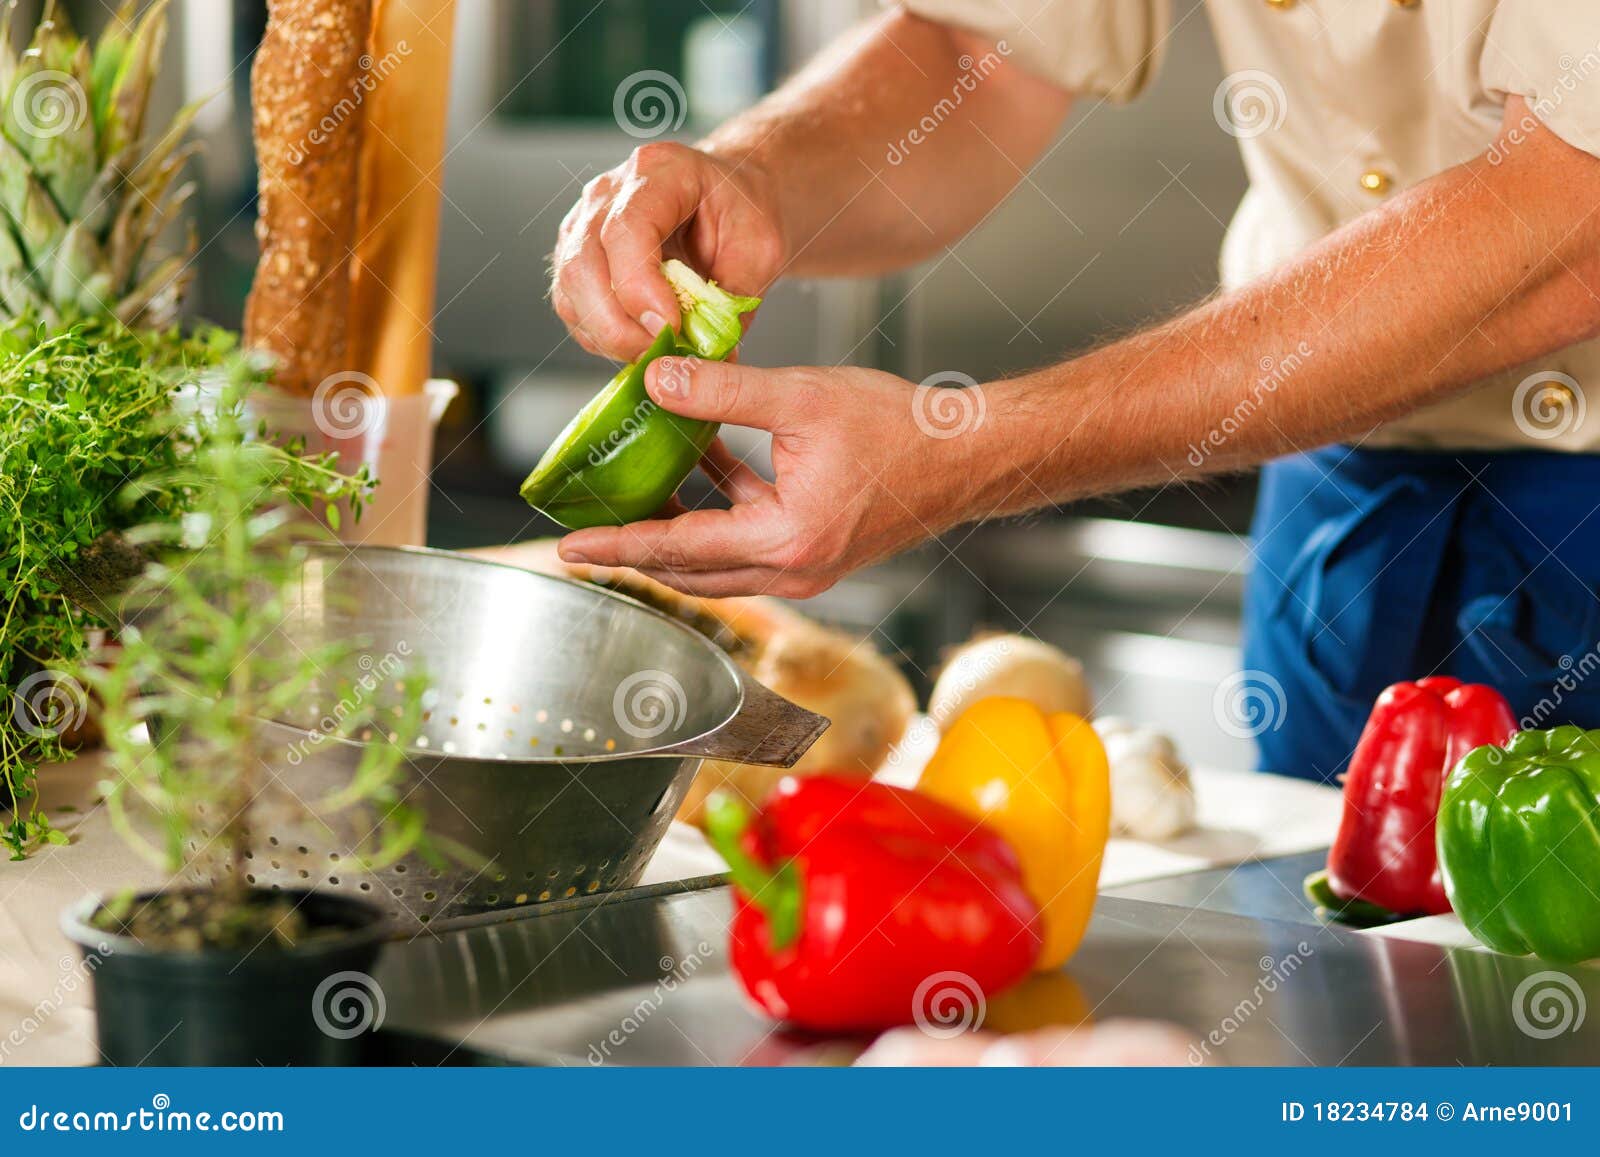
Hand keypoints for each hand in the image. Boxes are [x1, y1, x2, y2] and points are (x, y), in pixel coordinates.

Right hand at [550, 143, 786, 360]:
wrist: (731, 199)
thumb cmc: (745, 212)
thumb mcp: (761, 250)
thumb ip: (734, 300)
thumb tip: (710, 355)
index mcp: (662, 172)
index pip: (626, 230)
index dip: (640, 287)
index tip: (670, 326)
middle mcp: (611, 192)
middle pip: (584, 263)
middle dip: (619, 324)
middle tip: (662, 352)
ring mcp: (585, 222)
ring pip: (570, 289)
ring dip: (608, 335)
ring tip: (656, 352)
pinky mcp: (579, 256)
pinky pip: (572, 304)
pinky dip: (601, 335)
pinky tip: (638, 342)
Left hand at [555, 359, 994, 597]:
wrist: (967, 456)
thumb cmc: (899, 428)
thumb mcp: (801, 397)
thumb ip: (722, 392)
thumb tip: (655, 381)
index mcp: (785, 538)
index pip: (678, 547)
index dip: (619, 543)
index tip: (570, 546)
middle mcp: (794, 568)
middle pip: (691, 571)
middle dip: (637, 549)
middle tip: (589, 529)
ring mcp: (807, 567)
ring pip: (718, 563)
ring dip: (676, 533)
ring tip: (635, 495)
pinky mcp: (818, 552)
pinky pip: (749, 543)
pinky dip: (719, 513)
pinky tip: (702, 463)